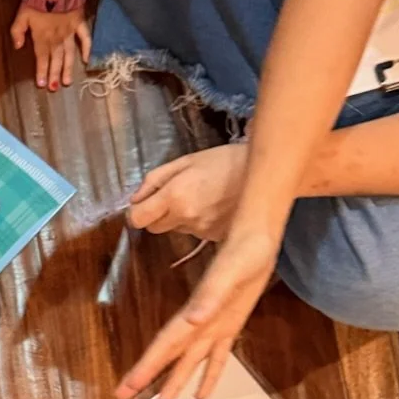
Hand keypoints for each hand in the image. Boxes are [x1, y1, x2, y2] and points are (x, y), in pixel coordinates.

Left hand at [10, 4, 92, 89]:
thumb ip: (17, 31)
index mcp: (42, 36)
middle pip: (55, 59)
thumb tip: (18, 47)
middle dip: (54, 74)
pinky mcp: (79, 23)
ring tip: (68, 82)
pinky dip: (86, 49)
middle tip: (55, 88)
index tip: (42, 85)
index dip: (41, 71)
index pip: (41, 57)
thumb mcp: (22, 14)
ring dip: (68, 68)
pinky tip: (86, 60)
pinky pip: (85, 38)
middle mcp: (57, 38)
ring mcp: (70, 31)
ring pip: (69, 53)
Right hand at [115, 224, 282, 398]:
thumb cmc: (246, 250)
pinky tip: (203, 391)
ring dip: (176, 379)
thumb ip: (210, 295)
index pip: (164, 344)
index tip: (126, 386)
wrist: (257, 236)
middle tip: (122, 395)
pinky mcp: (230, 324)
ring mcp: (214, 325)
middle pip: (168, 354)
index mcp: (193, 313)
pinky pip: (218, 354)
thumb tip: (191, 319)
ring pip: (190, 359)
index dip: (146, 366)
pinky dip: (210, 373)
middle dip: (147, 375)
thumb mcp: (231, 271)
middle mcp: (198, 323)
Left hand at [127, 144, 247, 242]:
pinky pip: (196, 233)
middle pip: (154, 228)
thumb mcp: (186, 161)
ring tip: (201, 197)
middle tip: (174, 196)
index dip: (136, 212)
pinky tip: (213, 206)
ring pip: (176, 229)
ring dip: (180, 217)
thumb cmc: (224, 161)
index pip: (138, 219)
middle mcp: (186, 217)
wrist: (264, 174)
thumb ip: (155, 180)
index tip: (142, 206)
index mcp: (175, 195)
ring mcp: (202, 230)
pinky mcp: (216, 238)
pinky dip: (199, 222)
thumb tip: (134, 199)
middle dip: (157, 215)